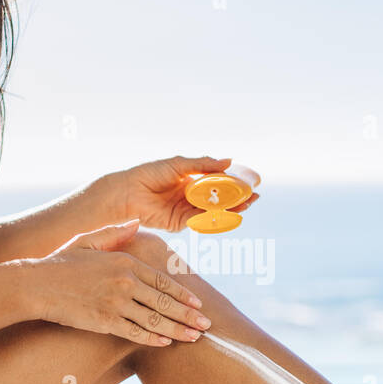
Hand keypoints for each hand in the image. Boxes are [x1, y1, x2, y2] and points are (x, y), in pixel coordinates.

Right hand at [32, 218, 211, 345]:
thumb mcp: (88, 240)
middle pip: (165, 302)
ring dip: (178, 330)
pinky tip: (166, 344)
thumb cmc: (60, 262)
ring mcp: (116, 303)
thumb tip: (136, 222)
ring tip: (194, 338)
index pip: (163, 280)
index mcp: (125, 261)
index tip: (199, 304)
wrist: (36, 284)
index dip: (183, 294)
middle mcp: (125, 282)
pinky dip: (152, 339)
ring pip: (155, 320)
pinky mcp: (104, 321)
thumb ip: (115, 232)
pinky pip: (135, 333)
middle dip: (189, 316)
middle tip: (207, 326)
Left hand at [113, 155, 260, 231]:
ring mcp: (186, 209)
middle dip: (237, 197)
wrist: (128, 193)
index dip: (234, 182)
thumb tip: (229, 161)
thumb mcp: (179, 164)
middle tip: (255, 195)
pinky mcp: (180, 222)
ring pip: (213, 210)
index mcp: (190, 180)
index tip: (250, 181)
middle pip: (219, 198)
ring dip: (231, 208)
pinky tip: (229, 213)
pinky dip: (215, 218)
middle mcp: (190, 195)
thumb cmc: (149, 174)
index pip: (217, 181)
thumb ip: (203, 164)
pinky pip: (201, 221)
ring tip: (247, 204)